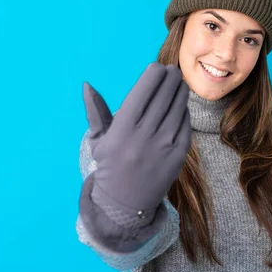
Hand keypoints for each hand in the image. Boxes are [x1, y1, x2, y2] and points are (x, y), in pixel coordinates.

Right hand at [83, 63, 191, 218]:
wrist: (125, 204)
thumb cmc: (109, 166)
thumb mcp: (98, 140)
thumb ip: (95, 111)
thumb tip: (87, 85)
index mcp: (122, 129)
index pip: (143, 90)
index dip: (153, 74)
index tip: (157, 67)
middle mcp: (144, 136)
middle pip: (164, 95)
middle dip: (170, 78)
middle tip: (172, 71)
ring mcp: (164, 146)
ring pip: (178, 107)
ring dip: (180, 91)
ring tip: (179, 83)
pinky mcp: (178, 155)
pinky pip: (185, 124)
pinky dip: (184, 111)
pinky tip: (181, 105)